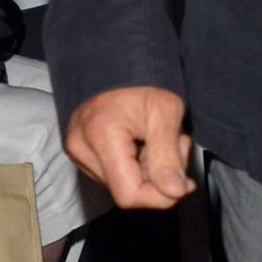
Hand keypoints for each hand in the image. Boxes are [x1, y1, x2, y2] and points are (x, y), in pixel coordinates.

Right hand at [66, 85, 195, 207]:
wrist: (119, 65)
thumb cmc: (143, 83)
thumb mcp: (166, 112)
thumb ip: (169, 155)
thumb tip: (175, 192)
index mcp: (100, 135)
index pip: (129, 194)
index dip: (160, 197)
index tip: (184, 182)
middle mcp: (81, 148)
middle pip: (127, 191)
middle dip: (159, 177)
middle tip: (175, 145)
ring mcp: (77, 153)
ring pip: (122, 185)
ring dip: (149, 172)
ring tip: (157, 140)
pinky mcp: (81, 154)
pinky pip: (114, 176)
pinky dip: (136, 166)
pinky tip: (143, 144)